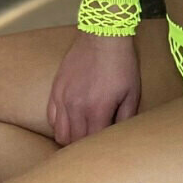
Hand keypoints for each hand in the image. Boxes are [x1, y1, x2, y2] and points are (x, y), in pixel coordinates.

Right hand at [47, 30, 140, 145]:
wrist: (103, 35)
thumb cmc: (122, 62)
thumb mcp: (132, 91)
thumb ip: (126, 117)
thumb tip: (119, 135)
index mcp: (97, 109)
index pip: (91, 143)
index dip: (98, 148)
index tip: (105, 147)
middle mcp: (75, 107)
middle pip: (73, 141)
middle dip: (84, 146)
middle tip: (94, 142)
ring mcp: (62, 98)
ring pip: (59, 133)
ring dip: (71, 137)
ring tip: (82, 132)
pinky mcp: (55, 89)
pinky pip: (51, 117)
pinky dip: (60, 123)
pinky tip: (71, 119)